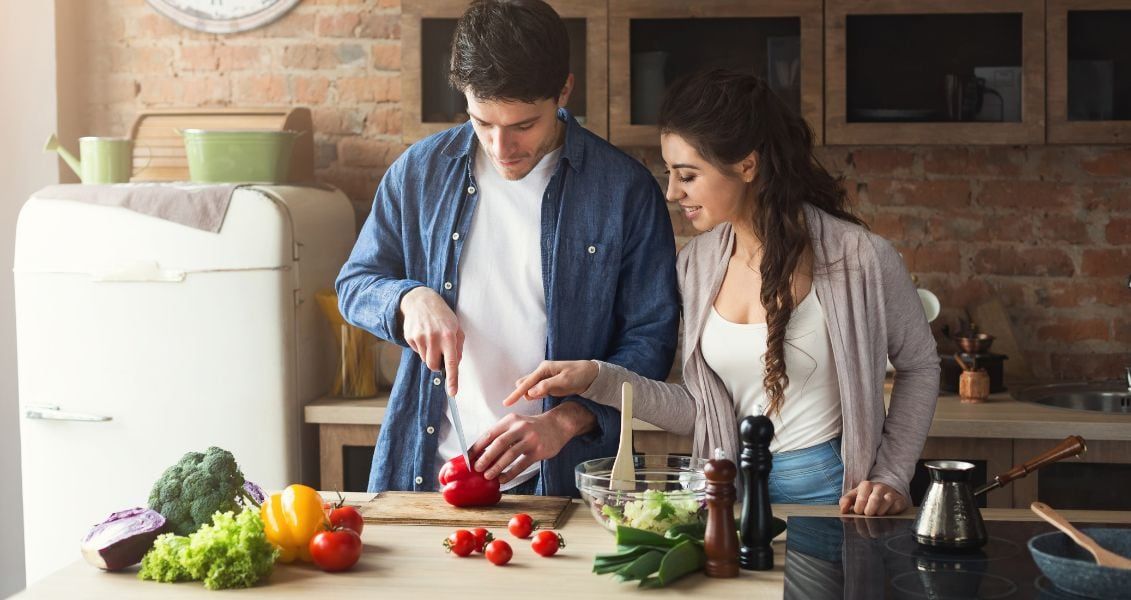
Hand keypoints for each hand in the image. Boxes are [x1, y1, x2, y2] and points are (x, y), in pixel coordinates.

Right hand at [400, 286, 462, 395]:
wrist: (421, 301)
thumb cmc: (442, 316)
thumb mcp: (456, 327)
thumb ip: (458, 346)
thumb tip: (455, 364)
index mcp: (449, 336)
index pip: (452, 362)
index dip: (452, 379)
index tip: (453, 392)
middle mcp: (434, 338)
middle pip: (433, 366)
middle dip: (436, 364)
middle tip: (439, 352)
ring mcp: (420, 337)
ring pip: (425, 360)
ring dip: (429, 354)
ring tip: (431, 339)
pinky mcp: (410, 337)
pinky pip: (416, 352)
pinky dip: (421, 347)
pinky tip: (423, 335)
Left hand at [469, 403, 593, 484]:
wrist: (557, 425)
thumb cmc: (532, 427)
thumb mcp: (516, 424)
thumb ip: (501, 435)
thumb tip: (481, 453)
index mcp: (510, 420)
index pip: (489, 434)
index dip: (477, 447)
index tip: (469, 458)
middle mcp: (520, 427)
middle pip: (499, 443)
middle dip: (486, 457)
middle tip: (477, 468)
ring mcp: (530, 438)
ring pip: (510, 454)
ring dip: (497, 467)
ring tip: (488, 476)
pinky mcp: (539, 450)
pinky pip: (522, 464)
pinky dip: (511, 473)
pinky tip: (503, 479)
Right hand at [502, 360, 598, 406]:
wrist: (592, 375)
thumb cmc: (580, 375)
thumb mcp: (565, 381)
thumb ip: (547, 386)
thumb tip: (530, 393)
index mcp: (544, 369)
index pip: (526, 383)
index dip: (516, 394)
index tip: (506, 403)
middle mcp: (542, 372)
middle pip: (524, 384)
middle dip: (521, 393)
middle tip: (525, 402)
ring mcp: (545, 379)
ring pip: (530, 388)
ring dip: (529, 395)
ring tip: (535, 399)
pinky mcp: (549, 385)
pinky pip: (537, 391)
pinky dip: (535, 395)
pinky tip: (539, 398)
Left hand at [838, 480, 908, 515]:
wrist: (884, 492)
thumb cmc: (866, 497)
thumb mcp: (854, 497)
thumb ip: (845, 502)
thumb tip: (843, 511)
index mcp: (866, 485)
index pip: (861, 499)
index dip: (858, 509)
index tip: (858, 513)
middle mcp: (879, 487)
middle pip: (874, 500)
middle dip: (869, 512)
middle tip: (867, 515)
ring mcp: (891, 493)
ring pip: (887, 502)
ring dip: (880, 513)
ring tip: (876, 515)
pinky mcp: (900, 500)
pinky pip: (896, 507)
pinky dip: (891, 513)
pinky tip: (886, 515)